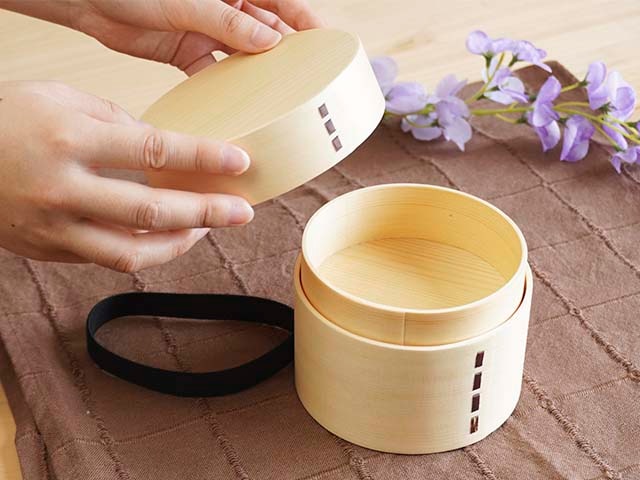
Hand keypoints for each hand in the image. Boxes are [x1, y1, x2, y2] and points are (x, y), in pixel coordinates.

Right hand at [0, 81, 253, 270]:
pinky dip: (144, 251)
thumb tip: (162, 146)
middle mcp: (64, 190)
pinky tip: (166, 237)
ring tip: (206, 229)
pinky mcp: (48, 250)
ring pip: (132, 252)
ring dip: (180, 244)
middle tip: (243, 212)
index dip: (202, 157)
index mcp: (69, 141)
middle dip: (206, 213)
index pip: (152, 150)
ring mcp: (54, 227)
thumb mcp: (58, 99)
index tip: (239, 161)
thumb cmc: (3, 119)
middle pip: (151, 211)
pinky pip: (107, 259)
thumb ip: (114, 120)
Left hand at [2, 0, 324, 75]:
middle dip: (288, 54)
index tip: (330, 41)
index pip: (282, 2)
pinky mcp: (189, 51)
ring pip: (245, 55)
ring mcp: (209, 31)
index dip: (307, 21)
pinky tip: (237, 105)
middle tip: (307, 79)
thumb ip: (228, 21)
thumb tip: (271, 41)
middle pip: (268, 31)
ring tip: (278, 97)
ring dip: (258, 74)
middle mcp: (226, 8)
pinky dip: (224, 88)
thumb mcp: (187, 1)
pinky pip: (215, 72)